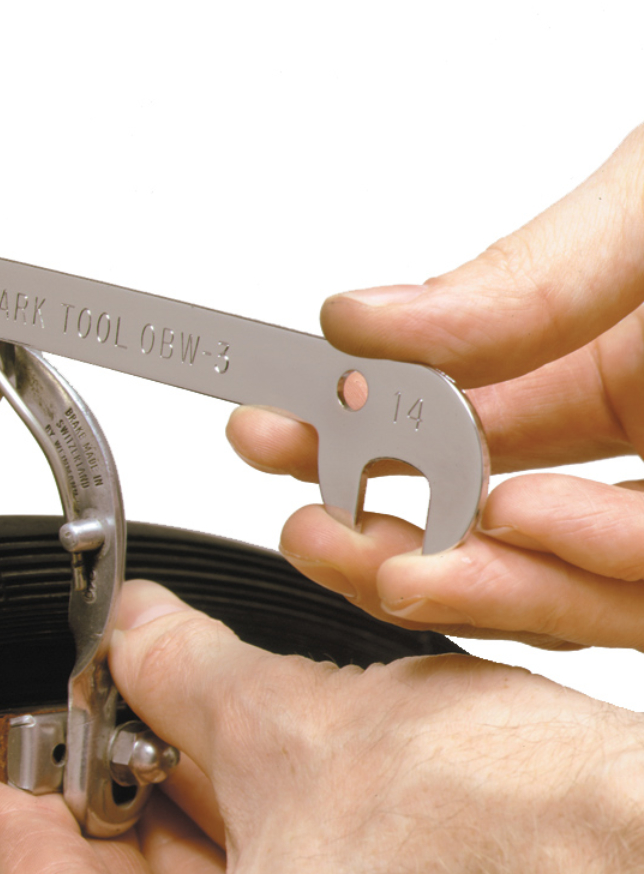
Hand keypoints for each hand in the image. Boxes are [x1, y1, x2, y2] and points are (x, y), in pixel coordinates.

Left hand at [0, 581, 643, 873]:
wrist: (640, 836)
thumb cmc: (511, 836)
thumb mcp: (297, 728)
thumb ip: (186, 674)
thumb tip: (132, 636)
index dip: (14, 811)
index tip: (1, 752)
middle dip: (101, 786)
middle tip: (81, 708)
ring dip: (169, 788)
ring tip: (149, 705)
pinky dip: (234, 808)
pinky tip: (227, 738)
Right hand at [228, 124, 643, 649]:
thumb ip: (512, 283)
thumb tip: (363, 317)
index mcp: (589, 348)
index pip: (434, 400)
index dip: (342, 415)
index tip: (266, 419)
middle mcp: (623, 440)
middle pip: (468, 502)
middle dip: (372, 517)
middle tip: (301, 518)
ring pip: (541, 567)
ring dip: (454, 567)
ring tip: (373, 553)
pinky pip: (633, 590)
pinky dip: (570, 571)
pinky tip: (515, 529)